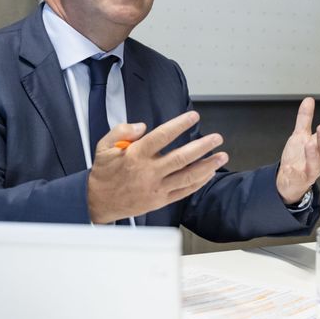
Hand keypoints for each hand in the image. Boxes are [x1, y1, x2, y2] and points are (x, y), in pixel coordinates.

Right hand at [85, 111, 228, 223]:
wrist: (97, 202)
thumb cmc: (104, 172)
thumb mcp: (103, 146)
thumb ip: (121, 131)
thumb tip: (142, 126)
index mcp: (135, 155)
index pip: (162, 136)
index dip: (179, 125)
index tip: (193, 116)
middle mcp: (148, 172)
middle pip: (180, 157)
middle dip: (202, 146)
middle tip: (217, 138)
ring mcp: (156, 188)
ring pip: (186, 176)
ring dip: (207, 166)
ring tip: (221, 156)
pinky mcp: (159, 201)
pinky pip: (183, 191)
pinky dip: (198, 183)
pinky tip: (209, 173)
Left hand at [275, 97, 319, 204]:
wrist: (290, 181)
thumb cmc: (299, 157)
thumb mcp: (300, 135)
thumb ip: (305, 119)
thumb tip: (309, 100)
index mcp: (319, 146)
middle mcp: (319, 158)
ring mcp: (310, 170)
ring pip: (315, 164)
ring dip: (313, 154)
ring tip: (309, 144)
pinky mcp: (300, 180)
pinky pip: (298, 177)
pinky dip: (294, 173)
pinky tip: (289, 168)